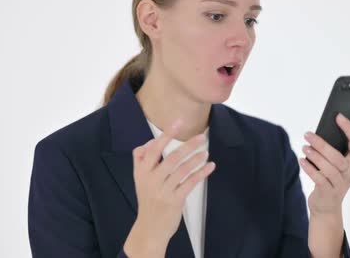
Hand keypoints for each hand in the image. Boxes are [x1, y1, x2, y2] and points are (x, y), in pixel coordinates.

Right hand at [125, 118, 215, 253]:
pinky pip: (190, 183)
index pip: (154, 149)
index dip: (167, 135)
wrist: (149, 229)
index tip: (179, 122)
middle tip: (201, 137)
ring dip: (196, 159)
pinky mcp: (174, 201)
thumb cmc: (148, 200)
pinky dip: (201, 173)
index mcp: (142, 172)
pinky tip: (210, 166)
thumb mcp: (139, 180)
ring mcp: (163, 191)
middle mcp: (151, 180)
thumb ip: (141, 160)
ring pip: (182, 170)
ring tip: (205, 151)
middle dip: (187, 146)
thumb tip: (149, 143)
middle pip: (171, 158)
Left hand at [299, 113, 349, 217]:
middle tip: (308, 134)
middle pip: (339, 157)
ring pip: (330, 169)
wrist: (327, 207)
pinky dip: (310, 169)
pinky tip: (302, 161)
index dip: (349, 129)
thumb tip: (317, 133)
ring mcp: (341, 184)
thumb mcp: (332, 164)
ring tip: (305, 147)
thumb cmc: (328, 179)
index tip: (338, 116)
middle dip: (323, 144)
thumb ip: (330, 151)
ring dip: (316, 156)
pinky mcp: (329, 193)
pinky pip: (320, 180)